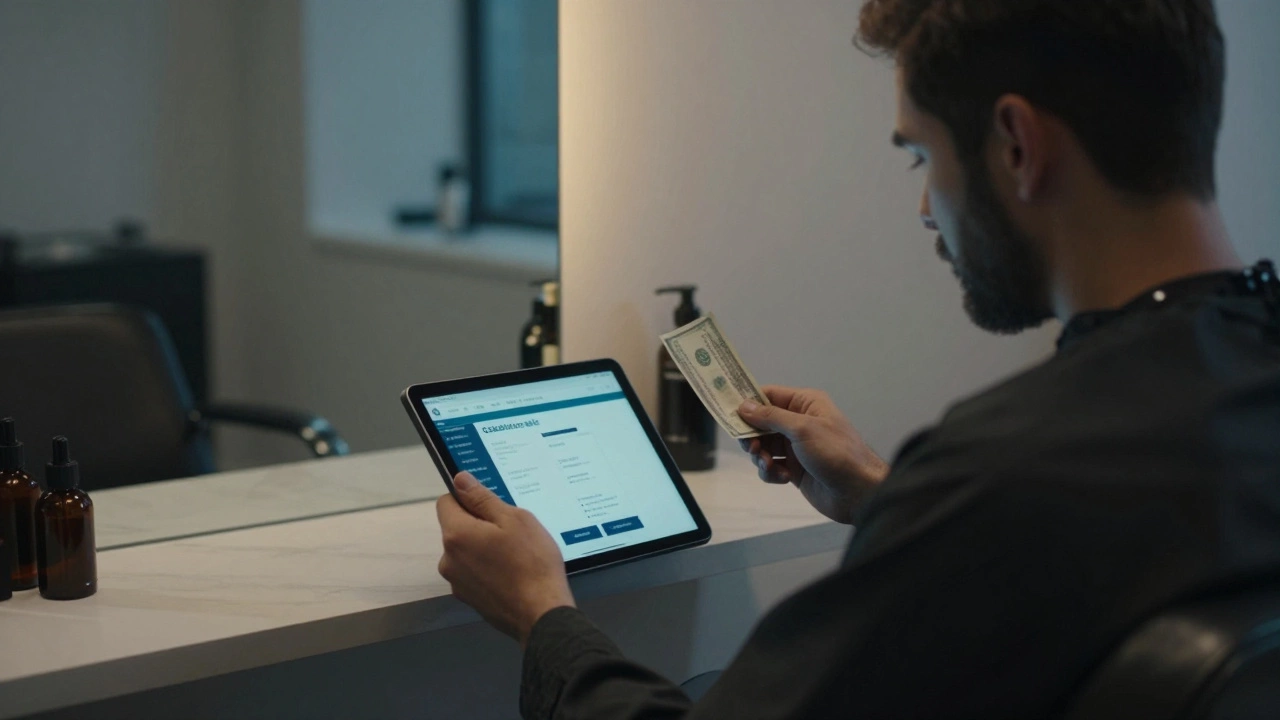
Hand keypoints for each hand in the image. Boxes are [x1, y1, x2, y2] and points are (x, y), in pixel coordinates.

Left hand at [436, 472, 575, 644]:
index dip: (467, 498)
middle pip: (456, 528)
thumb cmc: (532, 563)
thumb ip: (482, 498)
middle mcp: (448, 559)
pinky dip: (487, 569)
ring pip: (466, 552)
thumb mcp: (514, 519)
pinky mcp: (468, 599)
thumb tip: (460, 480)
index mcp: (456, 534)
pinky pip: (473, 573)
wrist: (541, 613)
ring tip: (514, 555)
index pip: (445, 502)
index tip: (491, 505)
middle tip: (511, 531)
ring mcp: (457, 582)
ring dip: (483, 548)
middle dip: (478, 525)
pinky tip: (511, 574)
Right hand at [738, 386, 888, 523]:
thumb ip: (771, 417)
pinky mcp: (795, 469)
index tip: (728, 410)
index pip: (768, 395)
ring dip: (761, 457)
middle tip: (751, 447)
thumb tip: (744, 406)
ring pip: (763, 446)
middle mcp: (800, 422)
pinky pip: (771, 466)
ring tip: (769, 465)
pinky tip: (782, 477)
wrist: (858, 493)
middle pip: (761, 422)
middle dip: (752, 436)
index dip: (748, 402)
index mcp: (806, 404)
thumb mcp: (802, 429)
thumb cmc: (838, 454)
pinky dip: (771, 472)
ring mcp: (797, 446)